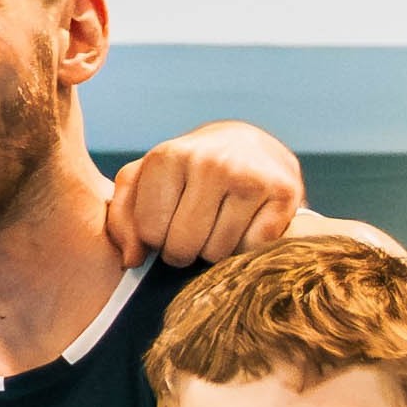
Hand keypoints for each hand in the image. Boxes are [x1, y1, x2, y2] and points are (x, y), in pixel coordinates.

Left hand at [102, 123, 308, 266]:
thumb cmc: (187, 172)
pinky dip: (247, 247)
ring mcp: (250, 176)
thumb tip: (131, 259)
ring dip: (216, 250)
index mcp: (168, 157)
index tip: (169, 220)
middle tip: (196, 228)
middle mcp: (210, 162)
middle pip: (182, 248)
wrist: (249, 147)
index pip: (149, 233)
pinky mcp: (283, 192)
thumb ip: (122, 216)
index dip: (156, 239)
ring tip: (221, 222)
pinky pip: (252, 249)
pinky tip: (247, 223)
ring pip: (217, 253)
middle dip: (184, 250)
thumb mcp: (145, 183)